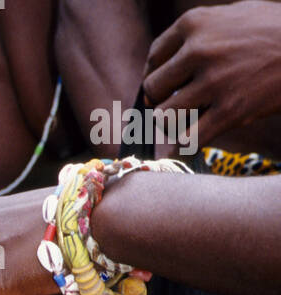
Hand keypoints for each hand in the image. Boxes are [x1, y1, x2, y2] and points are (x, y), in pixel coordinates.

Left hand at [144, 1, 280, 146]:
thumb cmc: (272, 30)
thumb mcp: (232, 16)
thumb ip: (200, 35)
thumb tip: (169, 63)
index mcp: (195, 23)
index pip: (154, 58)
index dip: (156, 77)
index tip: (165, 89)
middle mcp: (199, 49)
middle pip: (154, 89)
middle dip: (163, 101)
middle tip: (179, 107)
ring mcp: (214, 81)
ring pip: (165, 118)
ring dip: (174, 125)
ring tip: (187, 124)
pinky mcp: (231, 110)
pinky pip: (189, 140)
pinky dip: (183, 149)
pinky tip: (185, 148)